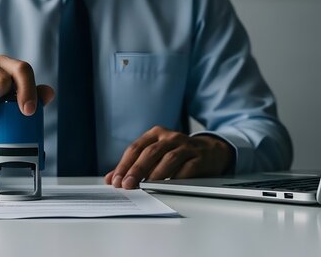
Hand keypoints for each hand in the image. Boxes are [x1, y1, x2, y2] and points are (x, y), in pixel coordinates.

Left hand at [104, 126, 233, 188]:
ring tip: (146, 186)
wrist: (210, 150)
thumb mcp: (155, 154)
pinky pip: (188, 168)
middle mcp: (170, 137)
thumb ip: (133, 165)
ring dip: (155, 174)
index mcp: (155, 134)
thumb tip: (111, 179)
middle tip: (127, 185)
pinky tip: (169, 186)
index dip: (124, 165)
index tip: (115, 180)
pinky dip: (177, 177)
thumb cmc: (177, 153)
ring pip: (168, 158)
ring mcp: (186, 146)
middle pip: (150, 152)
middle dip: (136, 170)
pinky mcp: (200, 157)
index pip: (135, 148)